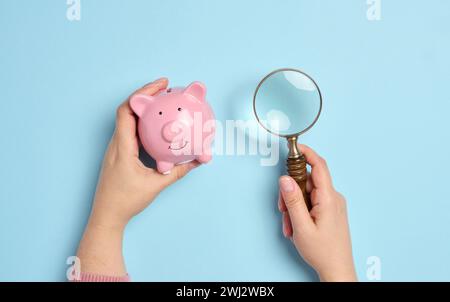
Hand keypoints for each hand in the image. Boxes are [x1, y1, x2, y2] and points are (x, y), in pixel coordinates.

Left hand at [76, 78, 198, 276]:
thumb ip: (178, 171)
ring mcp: (116, 147)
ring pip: (129, 119)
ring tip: (164, 103)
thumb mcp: (156, 185)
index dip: (143, 93)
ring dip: (145, 108)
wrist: (106, 215)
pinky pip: (131, 131)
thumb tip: (196, 161)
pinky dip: (144, 122)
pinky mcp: (119, 153)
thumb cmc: (125, 201)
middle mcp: (116, 143)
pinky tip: (157, 126)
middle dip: (147, 96)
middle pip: (128, 109)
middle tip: (167, 89)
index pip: (127, 110)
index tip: (162, 85)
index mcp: (122, 146)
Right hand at [278, 145, 356, 281]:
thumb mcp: (302, 226)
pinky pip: (311, 203)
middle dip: (290, 193)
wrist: (337, 269)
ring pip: (306, 194)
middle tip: (283, 210)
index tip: (295, 146)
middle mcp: (333, 198)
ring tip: (291, 226)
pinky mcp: (330, 211)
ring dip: (294, 207)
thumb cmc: (322, 251)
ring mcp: (332, 205)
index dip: (306, 153)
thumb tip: (284, 179)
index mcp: (328, 198)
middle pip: (306, 182)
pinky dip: (300, 212)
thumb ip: (292, 201)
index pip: (318, 166)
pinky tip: (296, 227)